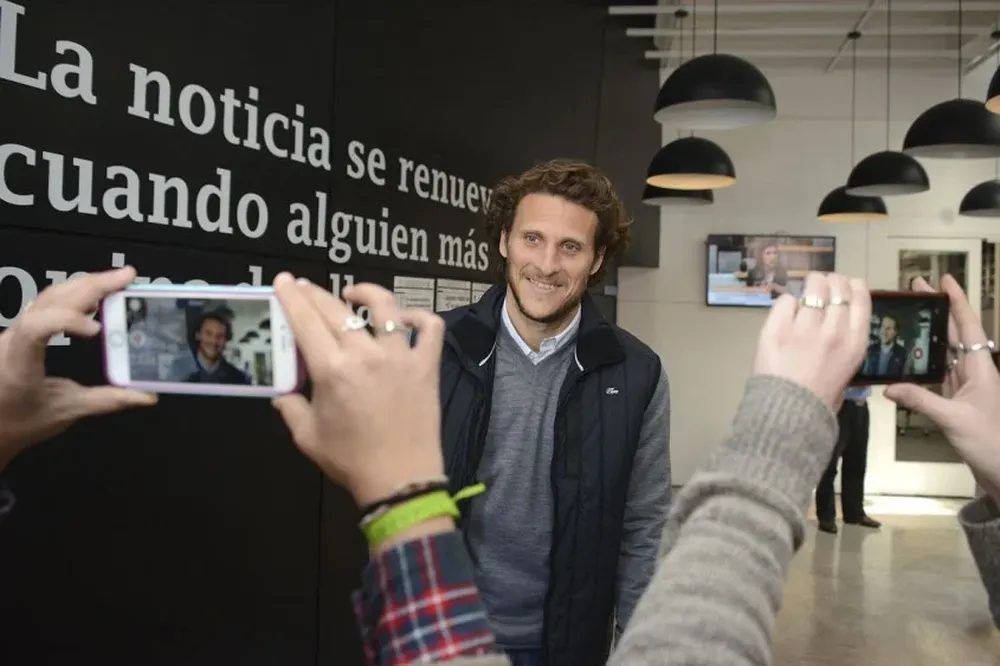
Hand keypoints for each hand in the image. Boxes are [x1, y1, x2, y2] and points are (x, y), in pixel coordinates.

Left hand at [0, 267, 157, 470]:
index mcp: (19, 364)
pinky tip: (96, 294)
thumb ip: (107, 400)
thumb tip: (145, 395)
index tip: (97, 330)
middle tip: (127, 277)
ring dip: (85, 284)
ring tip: (118, 279)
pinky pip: (48, 302)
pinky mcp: (22, 330)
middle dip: (91, 285)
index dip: (67, 320)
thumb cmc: (18, 422)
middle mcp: (12, 341)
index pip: (36, 327)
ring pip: (48, 295)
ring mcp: (15, 332)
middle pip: (49, 299)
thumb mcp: (65, 412)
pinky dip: (76, 293)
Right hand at [271, 274, 445, 505]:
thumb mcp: (308, 436)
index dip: (292, 298)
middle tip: (304, 287)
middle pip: (336, 310)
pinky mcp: (427, 365)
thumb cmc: (351, 460)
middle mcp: (366, 354)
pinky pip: (430, 329)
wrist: (401, 480)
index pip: (306, 321)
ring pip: (385, 308)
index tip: (284, 281)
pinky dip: (420, 317)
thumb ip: (291, 408)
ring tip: (353, 294)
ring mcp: (401, 356)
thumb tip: (282, 394)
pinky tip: (404, 318)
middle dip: (315, 293)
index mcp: (332, 370)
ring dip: (366, 293)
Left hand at [753, 272, 870, 410]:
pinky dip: (788, 303)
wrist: (789, 413)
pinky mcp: (777, 328)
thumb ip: (846, 346)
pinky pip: (786, 300)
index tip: (846, 286)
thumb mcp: (848, 373)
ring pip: (812, 287)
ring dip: (810, 287)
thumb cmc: (821, 399)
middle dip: (830, 283)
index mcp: (856, 342)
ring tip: (805, 295)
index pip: (861, 298)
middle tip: (821, 289)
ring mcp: (804, 327)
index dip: (852, 286)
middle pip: (837, 286)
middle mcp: (834, 329)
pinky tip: (787, 313)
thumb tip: (839, 328)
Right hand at [884, 276, 999, 499]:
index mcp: (981, 368)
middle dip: (937, 310)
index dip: (956, 302)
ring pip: (945, 352)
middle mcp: (974, 372)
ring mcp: (965, 387)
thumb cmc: (990, 443)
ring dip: (929, 334)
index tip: (943, 279)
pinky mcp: (956, 402)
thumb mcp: (954, 420)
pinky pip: (936, 375)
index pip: (969, 326)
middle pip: (956, 333)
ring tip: (908, 318)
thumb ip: (921, 401)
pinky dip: (922, 364)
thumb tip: (889, 388)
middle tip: (915, 290)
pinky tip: (906, 360)